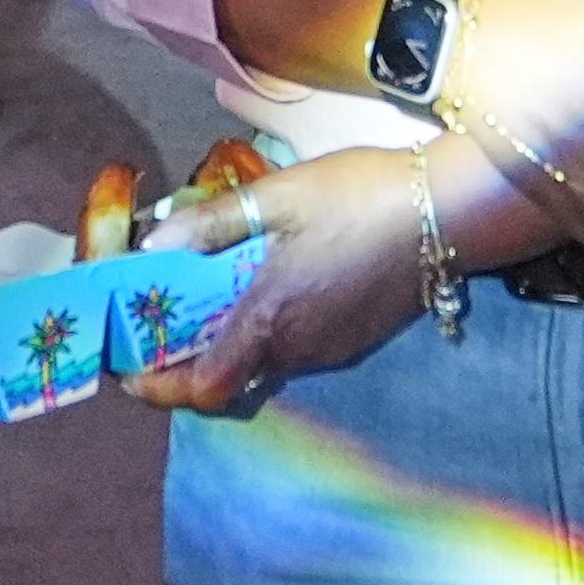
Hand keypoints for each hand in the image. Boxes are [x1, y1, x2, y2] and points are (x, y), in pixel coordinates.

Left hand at [119, 151, 428, 414]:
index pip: (201, 389)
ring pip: (262, 364)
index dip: (157, 389)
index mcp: (268, 319)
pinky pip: (297, 350)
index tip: (131, 367)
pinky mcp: (356, 340)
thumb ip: (212, 223)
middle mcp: (297, 349)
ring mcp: (331, 350)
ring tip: (217, 294)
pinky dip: (271, 332)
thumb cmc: (360, 195)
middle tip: (165, 323)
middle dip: (187, 361)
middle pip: (226, 381)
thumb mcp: (279, 195)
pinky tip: (277, 286)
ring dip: (232, 342)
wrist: (452, 209)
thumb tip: (151, 244)